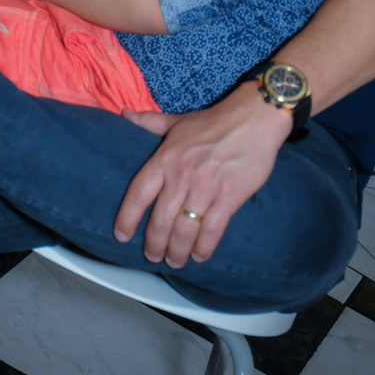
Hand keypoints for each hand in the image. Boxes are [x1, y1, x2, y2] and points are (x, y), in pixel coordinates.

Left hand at [114, 84, 291, 266]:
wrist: (253, 118)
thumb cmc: (214, 121)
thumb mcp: (177, 121)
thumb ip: (150, 122)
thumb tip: (125, 114)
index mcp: (165, 157)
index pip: (138, 194)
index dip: (127, 218)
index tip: (121, 236)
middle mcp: (181, 175)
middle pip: (160, 220)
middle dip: (154, 244)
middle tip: (153, 256)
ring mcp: (205, 188)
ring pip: (184, 231)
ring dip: (177, 251)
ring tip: (175, 260)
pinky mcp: (228, 197)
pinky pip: (211, 231)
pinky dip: (203, 248)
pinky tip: (199, 255)